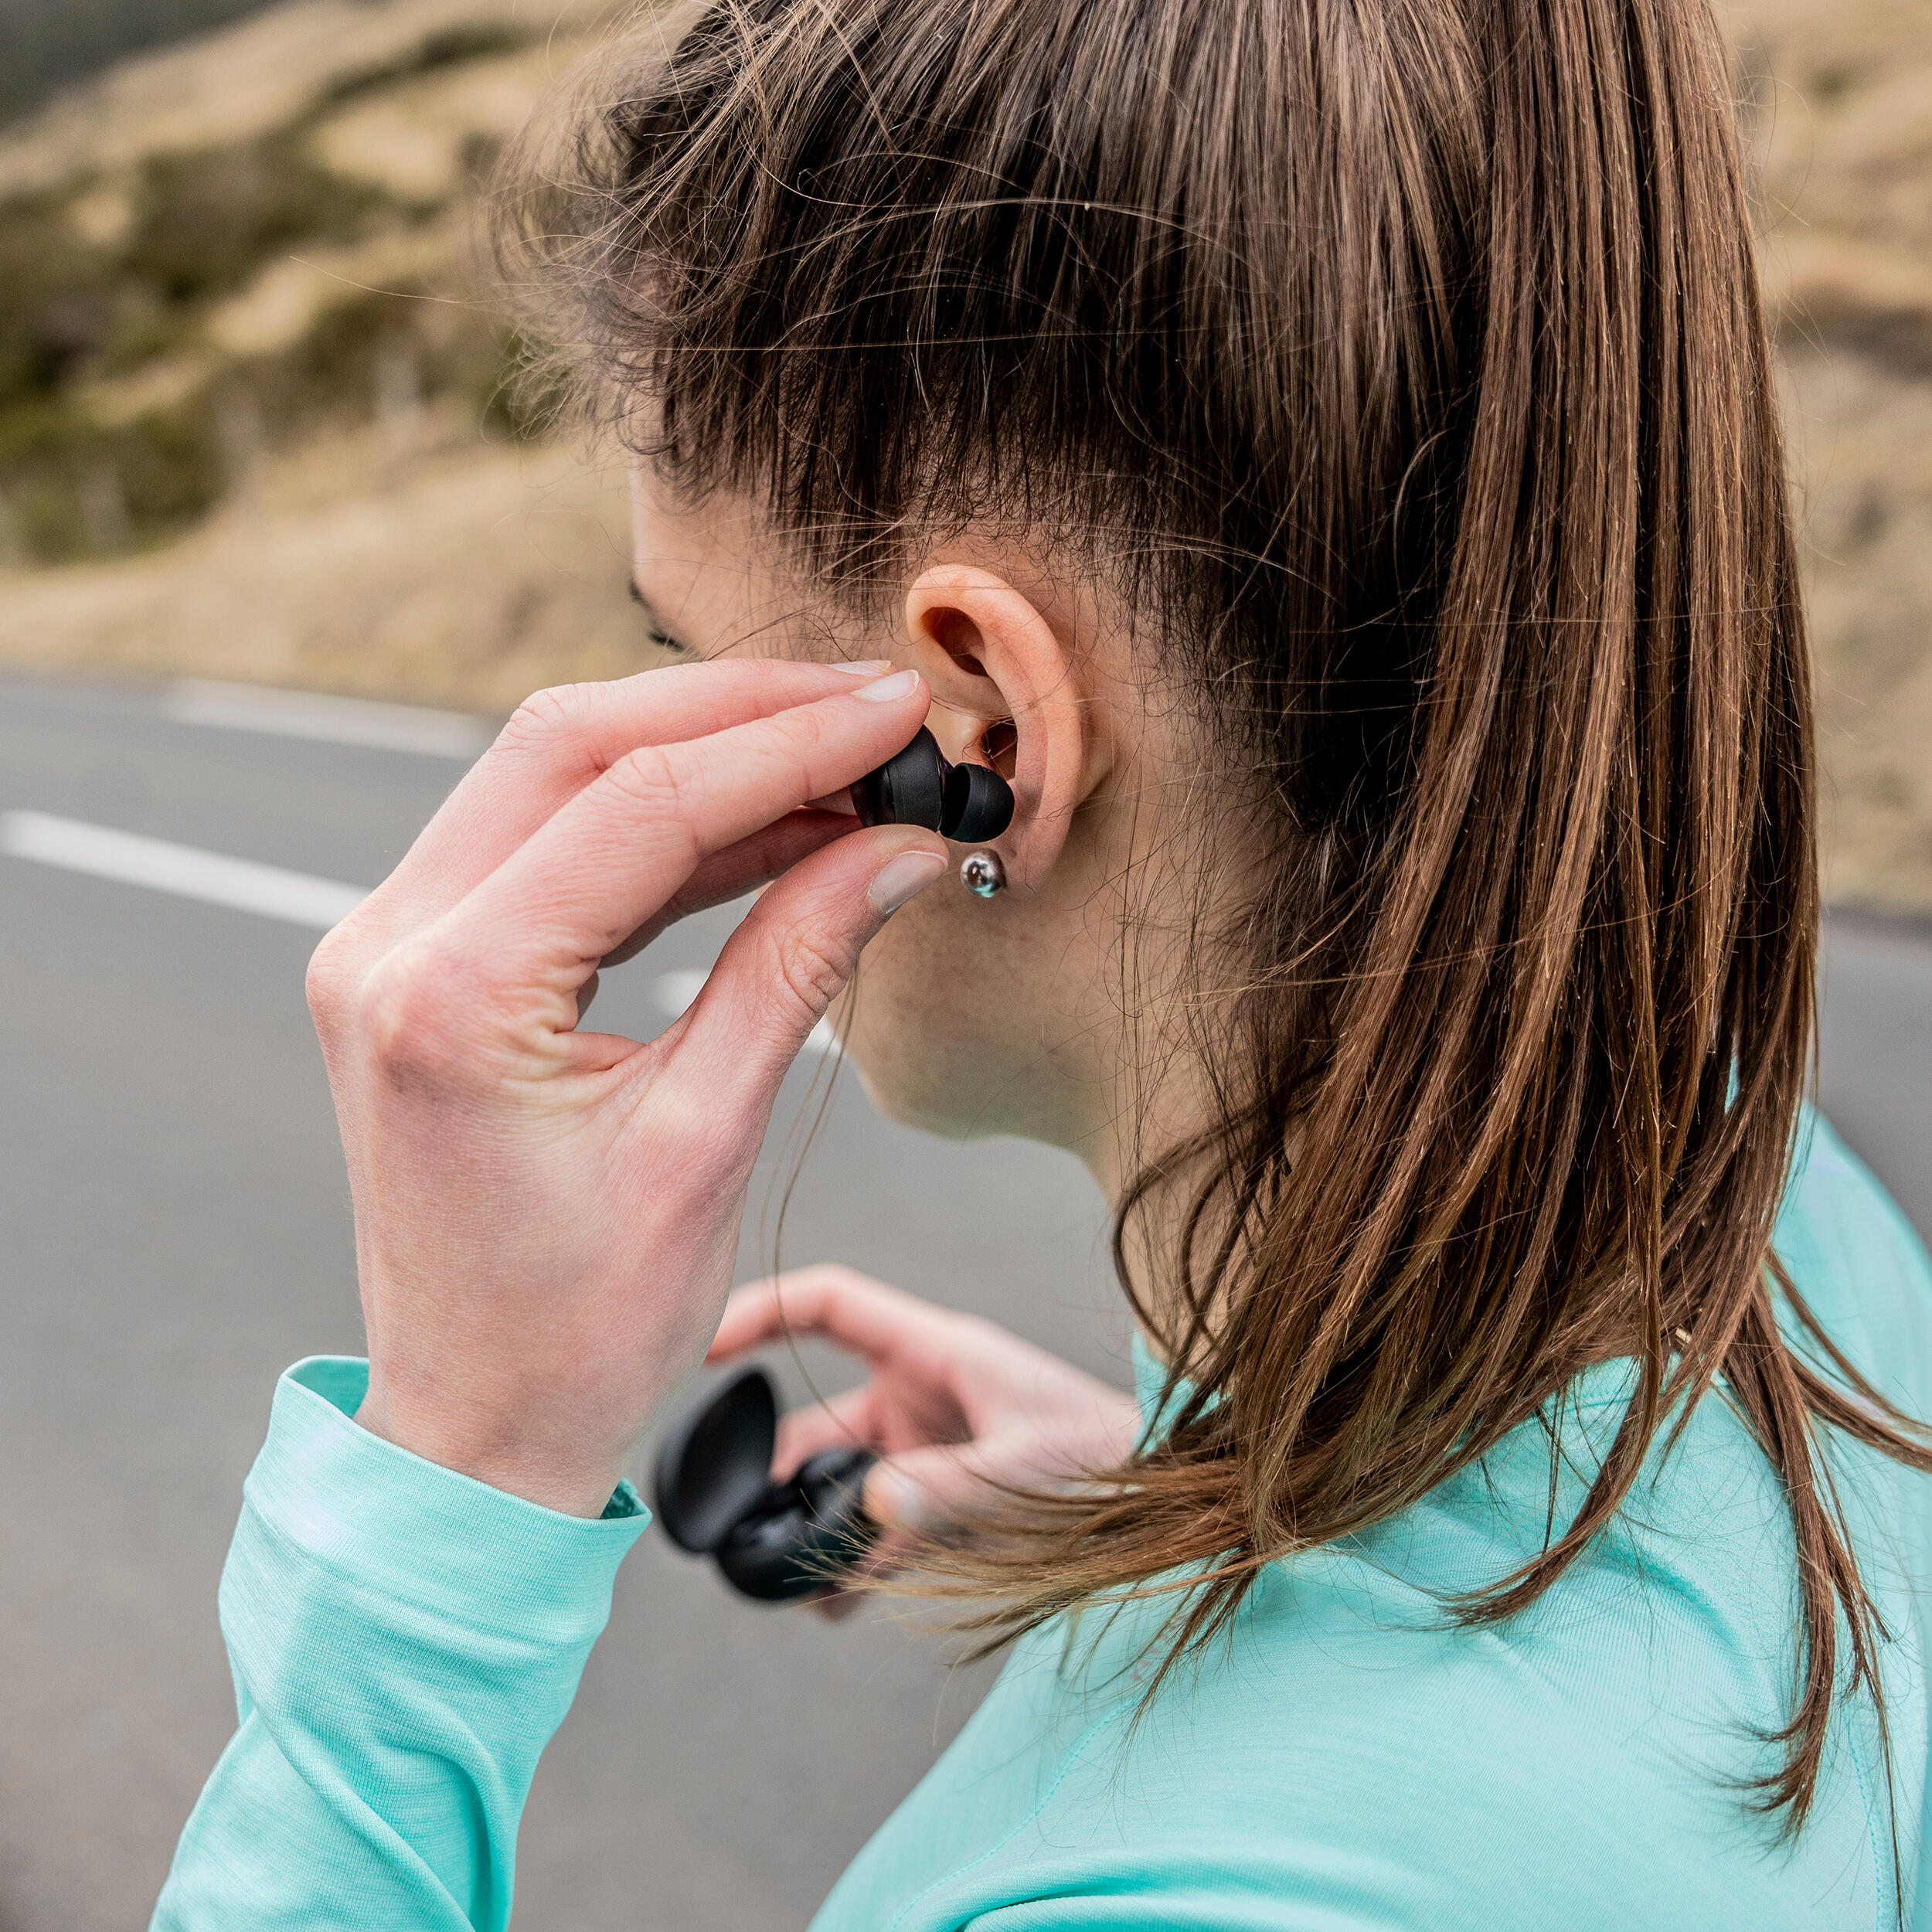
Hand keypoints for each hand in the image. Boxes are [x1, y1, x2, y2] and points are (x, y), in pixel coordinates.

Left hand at [305, 660, 950, 1516]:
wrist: (473, 1431)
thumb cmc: (581, 1330)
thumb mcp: (706, 1143)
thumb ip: (797, 966)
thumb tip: (897, 847)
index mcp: (449, 998)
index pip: (637, 804)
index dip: (787, 742)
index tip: (895, 713)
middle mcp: (389, 946)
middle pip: (572, 745)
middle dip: (735, 709)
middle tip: (869, 706)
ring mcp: (387, 947)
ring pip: (552, 775)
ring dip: (700, 753)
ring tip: (839, 761)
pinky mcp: (418, 965)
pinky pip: (544, 845)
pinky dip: (657, 825)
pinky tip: (766, 826)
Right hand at [707, 1267, 1141, 1603]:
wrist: (1170, 1497)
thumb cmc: (1112, 1454)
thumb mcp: (1031, 1466)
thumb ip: (953, 1487)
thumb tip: (873, 1509)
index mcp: (935, 1351)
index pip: (827, 1304)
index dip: (759, 1311)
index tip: (698, 1348)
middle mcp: (920, 1394)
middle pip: (817, 1421)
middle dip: (779, 1479)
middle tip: (746, 1534)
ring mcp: (926, 1448)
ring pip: (839, 1486)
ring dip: (814, 1535)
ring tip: (799, 1590)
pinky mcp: (940, 1500)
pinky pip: (874, 1530)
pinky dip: (850, 1565)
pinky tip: (835, 1605)